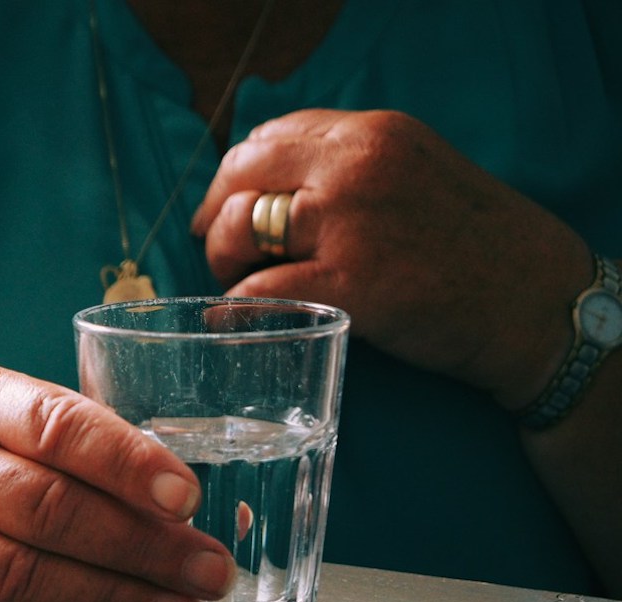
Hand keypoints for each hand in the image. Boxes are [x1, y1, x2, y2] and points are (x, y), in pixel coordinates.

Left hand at [192, 108, 589, 408]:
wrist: (532, 301)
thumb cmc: (472, 245)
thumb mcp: (415, 173)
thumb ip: (350, 169)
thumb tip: (269, 188)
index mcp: (373, 134)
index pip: (270, 135)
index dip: (238, 175)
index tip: (232, 205)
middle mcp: (356, 166)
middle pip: (241, 172)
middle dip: (218, 213)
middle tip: (224, 250)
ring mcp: (349, 223)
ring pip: (239, 226)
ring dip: (224, 259)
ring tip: (241, 281)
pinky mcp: (347, 283)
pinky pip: (256, 289)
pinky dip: (235, 307)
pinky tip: (235, 318)